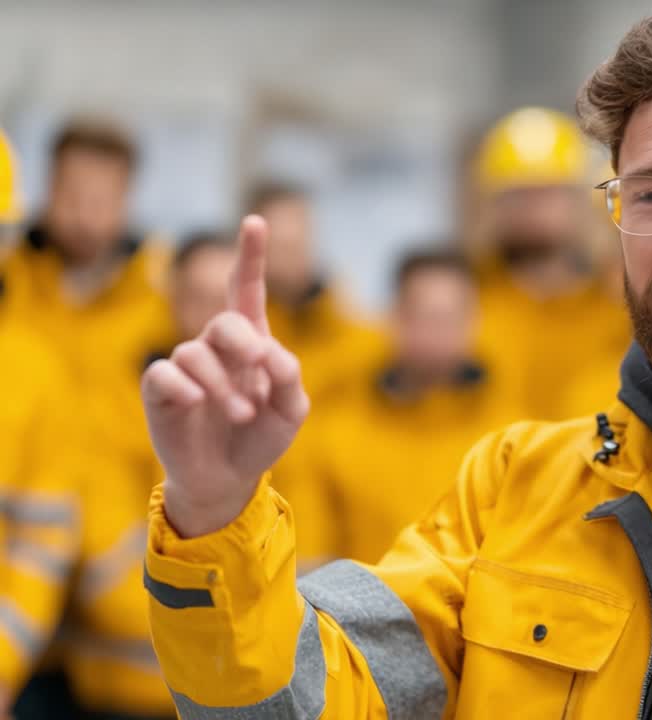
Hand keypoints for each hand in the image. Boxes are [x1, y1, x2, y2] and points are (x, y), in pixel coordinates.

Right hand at [142, 215, 309, 537]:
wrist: (228, 477)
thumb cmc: (261, 437)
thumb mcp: (290, 411)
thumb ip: (289, 379)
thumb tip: (270, 352)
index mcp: (253, 342)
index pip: (248, 291)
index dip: (250, 256)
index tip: (255, 221)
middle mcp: (217, 347)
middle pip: (225, 321)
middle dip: (243, 343)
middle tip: (259, 370)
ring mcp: (187, 366)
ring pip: (195, 353)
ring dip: (223, 385)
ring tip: (241, 414)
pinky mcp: (161, 389)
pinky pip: (164, 373)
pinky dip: (184, 386)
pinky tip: (197, 403)